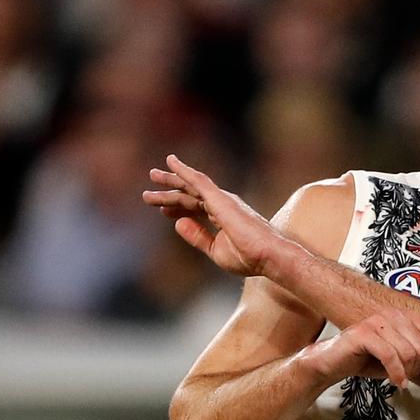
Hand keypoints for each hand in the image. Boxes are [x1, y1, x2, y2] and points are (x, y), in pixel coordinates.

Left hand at [142, 154, 286, 276]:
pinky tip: (172, 163)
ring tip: (153, 174)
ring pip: (191, 186)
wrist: (268, 256)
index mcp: (222, 217)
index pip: (195, 208)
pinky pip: (198, 180)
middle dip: (170, 191)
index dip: (178, 208)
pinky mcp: (220, 198)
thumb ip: (197, 236)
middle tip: (151, 191)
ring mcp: (222, 200)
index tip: (164, 212)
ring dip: (171, 180)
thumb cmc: (249, 257)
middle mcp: (222, 204)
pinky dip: (184, 170)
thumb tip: (178, 223)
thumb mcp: (215, 249)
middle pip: (190, 194)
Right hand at [303, 309, 419, 387]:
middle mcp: (393, 315)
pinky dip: (396, 373)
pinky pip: (391, 355)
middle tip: (406, 375)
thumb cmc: (368, 359)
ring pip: (408, 352)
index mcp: (405, 317)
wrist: (333, 363)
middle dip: (418, 368)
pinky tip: (397, 382)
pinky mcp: (364, 333)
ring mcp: (378, 322)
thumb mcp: (400, 358)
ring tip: (397, 377)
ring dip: (406, 372)